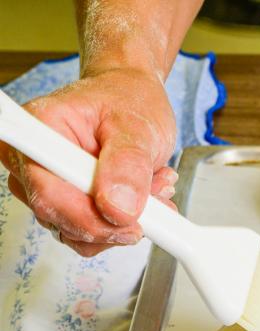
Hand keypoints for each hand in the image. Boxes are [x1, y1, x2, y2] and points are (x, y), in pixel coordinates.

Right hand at [0, 67, 177, 256]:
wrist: (132, 98)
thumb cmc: (128, 100)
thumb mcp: (138, 126)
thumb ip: (128, 166)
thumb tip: (117, 209)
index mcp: (38, 132)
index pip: (49, 195)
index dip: (91, 220)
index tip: (133, 223)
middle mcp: (32, 162)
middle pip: (62, 219)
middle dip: (117, 219)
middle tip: (156, 192)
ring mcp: (47, 185)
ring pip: (79, 232)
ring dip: (126, 220)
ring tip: (153, 186)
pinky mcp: (67, 202)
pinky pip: (92, 232)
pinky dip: (124, 222)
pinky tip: (145, 197)